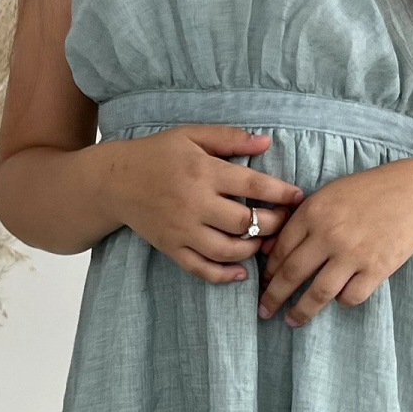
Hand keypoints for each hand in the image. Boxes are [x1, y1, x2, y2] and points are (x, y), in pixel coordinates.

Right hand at [107, 125, 304, 284]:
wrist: (114, 181)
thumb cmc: (157, 154)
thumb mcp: (191, 136)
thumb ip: (229, 138)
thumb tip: (266, 142)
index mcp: (203, 171)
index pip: (252, 185)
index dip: (281, 193)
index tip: (298, 197)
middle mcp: (194, 203)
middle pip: (245, 222)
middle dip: (273, 224)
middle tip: (284, 221)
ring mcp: (182, 229)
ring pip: (227, 250)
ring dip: (252, 249)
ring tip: (263, 242)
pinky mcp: (171, 247)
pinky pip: (200, 268)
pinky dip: (223, 275)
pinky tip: (240, 272)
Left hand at [255, 160, 412, 322]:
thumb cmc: (366, 192)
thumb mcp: (328, 195)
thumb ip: (300, 220)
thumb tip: (269, 249)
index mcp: (313, 212)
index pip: (280, 250)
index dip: (268, 272)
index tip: (264, 284)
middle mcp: (329, 234)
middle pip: (291, 275)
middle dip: (273, 298)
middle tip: (264, 311)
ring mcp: (353, 254)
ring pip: (318, 293)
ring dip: (301, 311)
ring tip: (292, 321)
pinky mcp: (376, 269)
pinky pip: (350, 297)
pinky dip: (341, 301)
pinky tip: (338, 298)